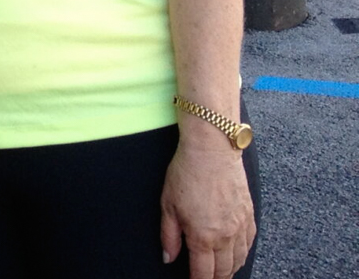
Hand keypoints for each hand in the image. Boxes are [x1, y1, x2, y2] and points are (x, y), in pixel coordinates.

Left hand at [160, 138, 253, 277]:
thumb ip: (169, 236)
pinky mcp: (250, 214)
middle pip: (224, 270)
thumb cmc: (186, 173)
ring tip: (222, 274)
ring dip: (231, 269)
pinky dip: (243, 254)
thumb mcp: (168, 205)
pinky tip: (237, 255)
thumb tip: (168, 258)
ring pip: (240, 259)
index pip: (203, 272)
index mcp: (203, 236)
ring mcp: (240, 225)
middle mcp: (226, 235)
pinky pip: (250, 243)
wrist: (212, 150)